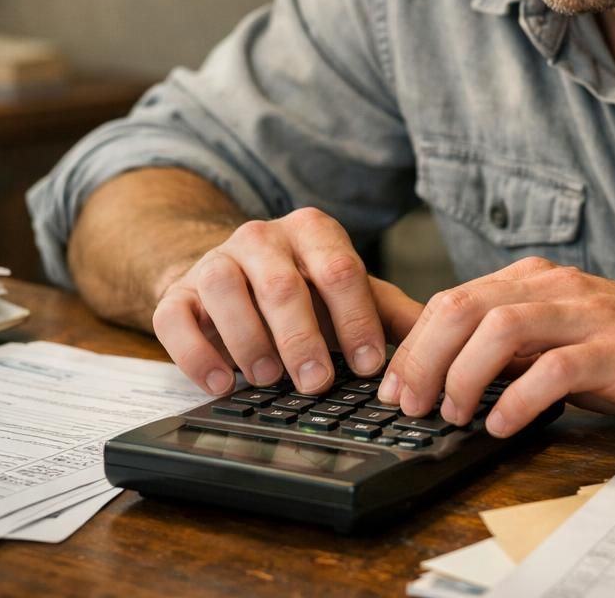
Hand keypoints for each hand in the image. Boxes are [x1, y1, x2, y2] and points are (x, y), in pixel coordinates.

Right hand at [152, 208, 422, 395]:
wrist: (231, 277)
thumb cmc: (301, 290)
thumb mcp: (347, 294)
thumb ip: (388, 313)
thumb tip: (440, 342)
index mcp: (312, 232)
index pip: (339, 270)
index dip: (357, 319)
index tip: (370, 364)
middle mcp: (260, 237)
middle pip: (282, 284)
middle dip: (302, 337)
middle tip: (317, 382)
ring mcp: (214, 262)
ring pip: (226, 292)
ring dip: (250, 340)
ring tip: (268, 379)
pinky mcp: (175, 293)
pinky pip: (175, 318)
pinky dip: (196, 353)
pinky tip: (220, 383)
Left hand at [377, 257, 614, 436]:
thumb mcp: (569, 341)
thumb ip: (517, 347)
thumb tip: (449, 375)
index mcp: (542, 281)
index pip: (455, 299)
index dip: (414, 343)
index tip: (392, 386)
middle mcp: (561, 288)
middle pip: (466, 306)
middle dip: (423, 357)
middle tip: (406, 403)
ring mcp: (592, 316)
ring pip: (501, 327)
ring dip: (462, 375)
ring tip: (451, 414)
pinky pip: (554, 368)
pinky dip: (517, 399)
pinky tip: (501, 426)